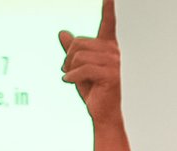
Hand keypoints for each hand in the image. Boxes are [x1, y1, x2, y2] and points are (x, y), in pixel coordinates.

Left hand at [59, 0, 121, 124]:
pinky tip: (68, 82)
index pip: (108, 22)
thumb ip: (72, 50)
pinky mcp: (110, 75)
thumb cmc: (94, 91)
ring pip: (79, 56)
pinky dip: (71, 76)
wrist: (103, 114)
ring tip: (71, 78)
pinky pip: (82, 69)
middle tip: (68, 71)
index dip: (109, 6)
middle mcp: (113, 51)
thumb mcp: (78, 67)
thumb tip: (62, 33)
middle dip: (68, 57)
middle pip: (79, 43)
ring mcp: (114, 63)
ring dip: (69, 68)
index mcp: (108, 47)